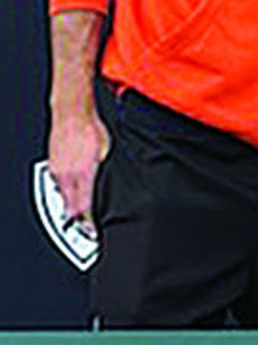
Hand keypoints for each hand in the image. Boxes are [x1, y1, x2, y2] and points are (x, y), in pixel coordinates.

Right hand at [48, 109, 109, 232]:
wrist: (73, 114)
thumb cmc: (92, 130)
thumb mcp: (108, 153)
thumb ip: (108, 172)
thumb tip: (118, 185)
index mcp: (85, 173)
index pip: (85, 206)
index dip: (89, 222)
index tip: (94, 230)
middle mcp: (69, 175)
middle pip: (72, 206)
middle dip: (80, 220)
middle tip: (88, 229)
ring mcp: (58, 171)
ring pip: (64, 197)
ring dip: (72, 206)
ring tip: (80, 215)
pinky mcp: (52, 166)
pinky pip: (58, 185)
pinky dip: (65, 192)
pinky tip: (72, 194)